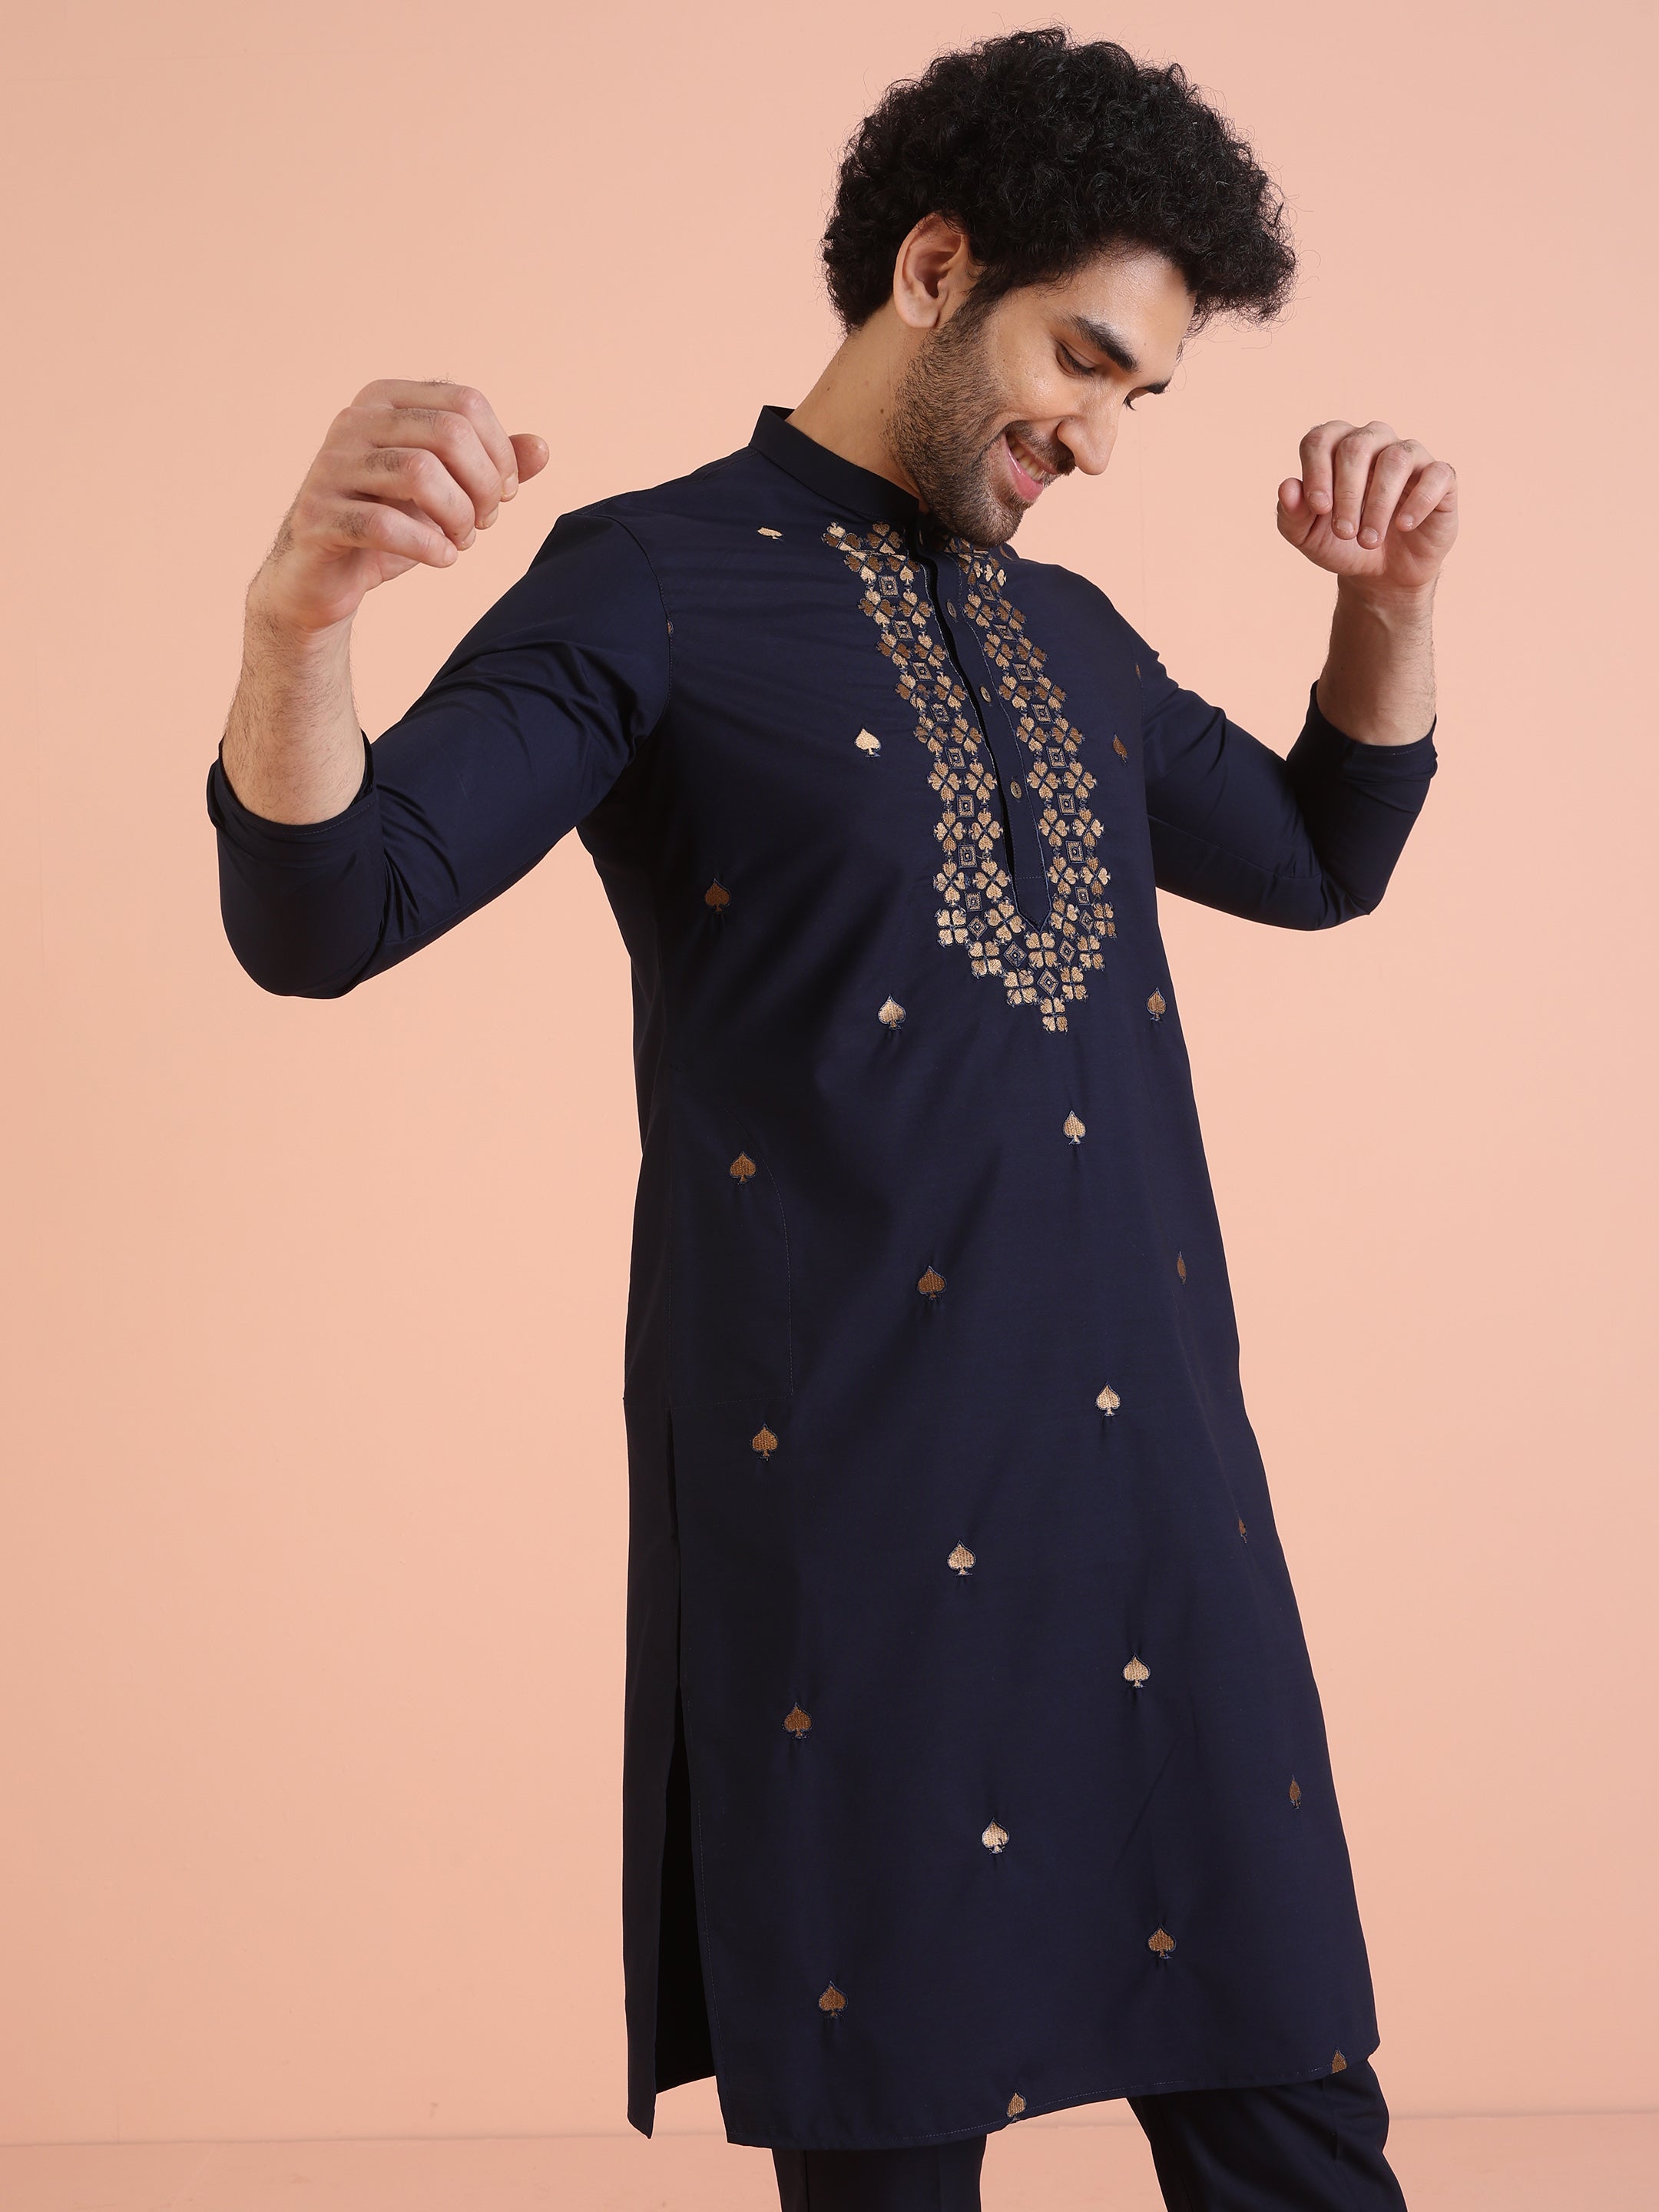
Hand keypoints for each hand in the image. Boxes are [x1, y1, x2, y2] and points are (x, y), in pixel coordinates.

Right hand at [252, 380, 549, 634]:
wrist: (322, 577)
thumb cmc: (390, 525)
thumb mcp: (447, 492)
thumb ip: (492, 466)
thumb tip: (542, 448)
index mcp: (387, 401)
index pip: (466, 403)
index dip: (500, 452)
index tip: (503, 494)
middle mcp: (354, 421)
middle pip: (448, 433)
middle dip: (483, 485)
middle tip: (484, 521)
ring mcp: (330, 466)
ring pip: (418, 473)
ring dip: (458, 516)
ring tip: (462, 541)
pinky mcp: (317, 515)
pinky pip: (383, 525)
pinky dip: (428, 546)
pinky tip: (442, 558)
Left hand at [1277, 420, 1456, 599]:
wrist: (1381, 573)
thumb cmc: (1342, 544)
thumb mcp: (1307, 537)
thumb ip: (1291, 514)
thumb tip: (1288, 487)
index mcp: (1336, 447)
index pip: (1320, 439)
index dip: (1316, 472)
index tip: (1318, 509)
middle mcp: (1374, 441)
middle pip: (1356, 445)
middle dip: (1347, 493)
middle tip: (1345, 533)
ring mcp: (1409, 455)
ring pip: (1395, 458)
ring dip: (1379, 503)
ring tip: (1369, 540)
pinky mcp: (1440, 476)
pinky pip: (1436, 474)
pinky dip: (1419, 501)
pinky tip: (1403, 526)